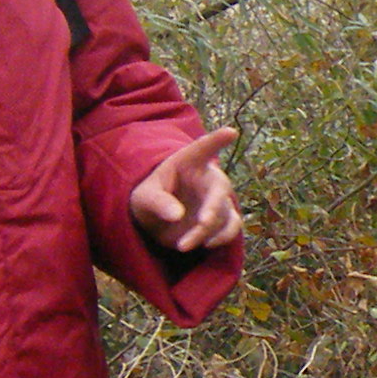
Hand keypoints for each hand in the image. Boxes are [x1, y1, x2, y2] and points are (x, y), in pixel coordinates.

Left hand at [131, 127, 241, 253]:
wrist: (155, 221)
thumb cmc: (149, 199)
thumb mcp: (144, 197)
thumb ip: (158, 202)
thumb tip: (178, 216)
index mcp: (188, 162)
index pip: (203, 148)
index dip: (217, 140)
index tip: (231, 132)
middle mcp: (208, 178)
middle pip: (220, 187)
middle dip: (214, 206)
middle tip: (203, 223)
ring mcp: (218, 199)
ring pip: (224, 213)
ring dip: (208, 230)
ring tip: (183, 245)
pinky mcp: (223, 220)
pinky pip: (232, 228)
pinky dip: (221, 238)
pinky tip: (204, 245)